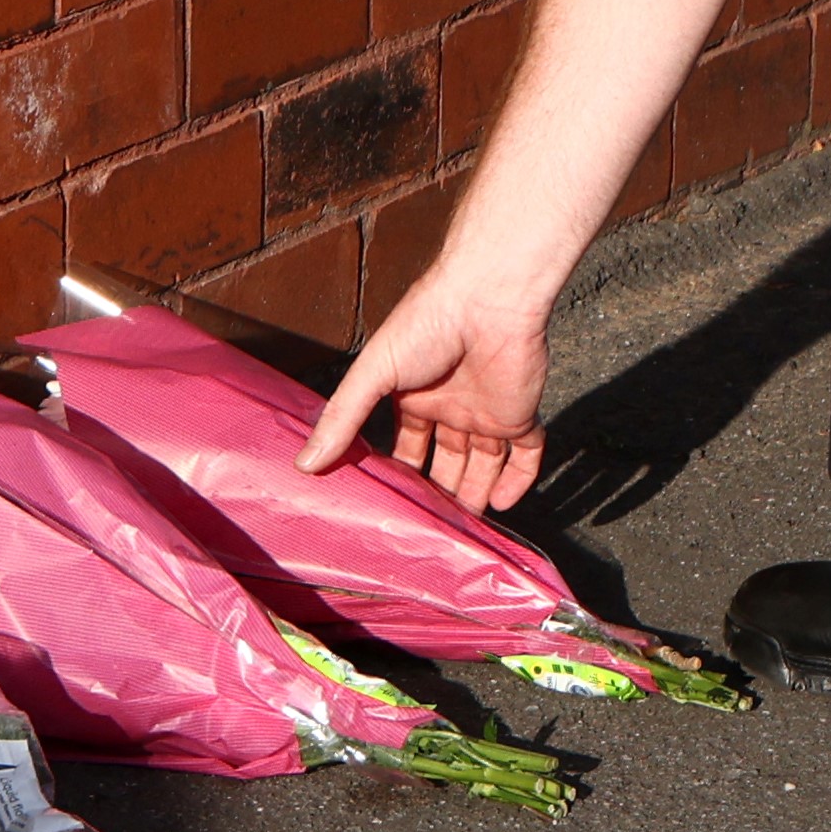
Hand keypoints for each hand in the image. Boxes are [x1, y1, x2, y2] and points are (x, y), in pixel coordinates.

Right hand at [304, 259, 556, 508]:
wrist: (487, 300)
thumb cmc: (427, 324)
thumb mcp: (373, 372)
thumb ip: (342, 418)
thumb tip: (302, 463)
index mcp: (414, 396)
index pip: (405, 445)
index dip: (399, 474)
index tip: (390, 508)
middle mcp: (451, 407)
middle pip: (446, 461)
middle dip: (439, 493)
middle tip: (428, 531)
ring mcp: (487, 411)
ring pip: (484, 464)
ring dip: (475, 495)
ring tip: (462, 532)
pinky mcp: (520, 414)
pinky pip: (528, 454)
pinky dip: (519, 481)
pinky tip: (502, 505)